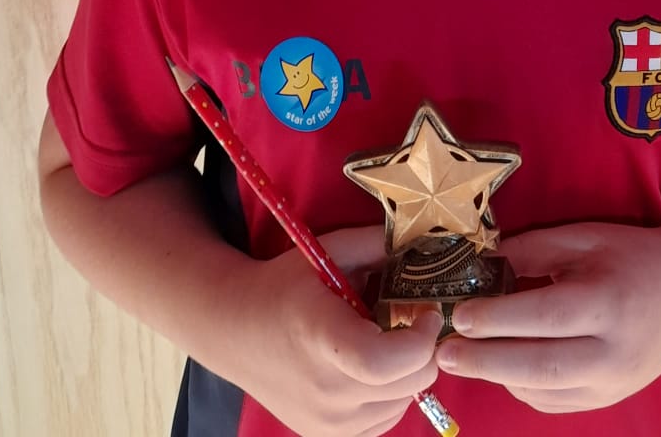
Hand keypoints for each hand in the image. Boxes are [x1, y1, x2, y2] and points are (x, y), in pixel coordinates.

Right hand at [220, 225, 442, 436]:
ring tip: (386, 341)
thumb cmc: (283, 286)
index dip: (420, 340)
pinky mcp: (326, 436)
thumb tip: (423, 243)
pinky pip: (385, 421)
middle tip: (412, 319)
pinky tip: (372, 367)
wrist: (234, 330)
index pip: (386, 362)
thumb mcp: (327, 252)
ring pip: (404, 403)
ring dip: (409, 372)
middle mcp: (325, 390)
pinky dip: (392, 395)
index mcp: (323, 338)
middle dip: (424, 348)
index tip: (425, 312)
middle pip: (408, 382)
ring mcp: (325, 422)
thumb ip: (376, 243)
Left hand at [434, 221, 660, 413]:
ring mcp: (613, 383)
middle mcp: (612, 351)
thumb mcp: (582, 238)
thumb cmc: (630, 255)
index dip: (496, 319)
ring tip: (464, 358)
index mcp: (607, 301)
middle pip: (538, 366)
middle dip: (484, 361)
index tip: (457, 315)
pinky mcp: (609, 399)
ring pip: (543, 391)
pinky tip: (502, 366)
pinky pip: (555, 402)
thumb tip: (477, 264)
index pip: (543, 317)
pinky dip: (522, 387)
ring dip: (498, 376)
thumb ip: (530, 250)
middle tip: (443, 353)